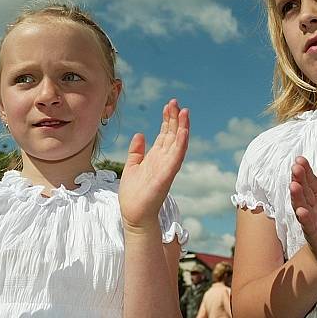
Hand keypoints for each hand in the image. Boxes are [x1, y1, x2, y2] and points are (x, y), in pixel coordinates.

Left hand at [119, 99, 188, 232]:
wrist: (134, 215)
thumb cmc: (133, 194)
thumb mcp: (131, 166)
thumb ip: (136, 151)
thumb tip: (140, 134)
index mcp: (156, 157)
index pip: (165, 134)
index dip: (167, 119)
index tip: (169, 105)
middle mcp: (164, 160)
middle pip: (172, 134)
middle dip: (174, 118)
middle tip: (175, 102)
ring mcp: (167, 166)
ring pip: (178, 142)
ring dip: (182, 127)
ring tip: (184, 111)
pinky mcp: (167, 174)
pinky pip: (176, 156)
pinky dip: (181, 143)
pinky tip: (184, 131)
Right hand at [290, 156, 316, 267]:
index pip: (310, 181)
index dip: (305, 171)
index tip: (300, 159)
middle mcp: (311, 206)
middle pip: (304, 191)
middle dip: (299, 179)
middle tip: (295, 167)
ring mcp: (311, 220)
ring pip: (302, 206)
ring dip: (297, 197)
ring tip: (294, 186)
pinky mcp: (314, 235)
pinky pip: (308, 226)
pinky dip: (305, 219)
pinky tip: (302, 212)